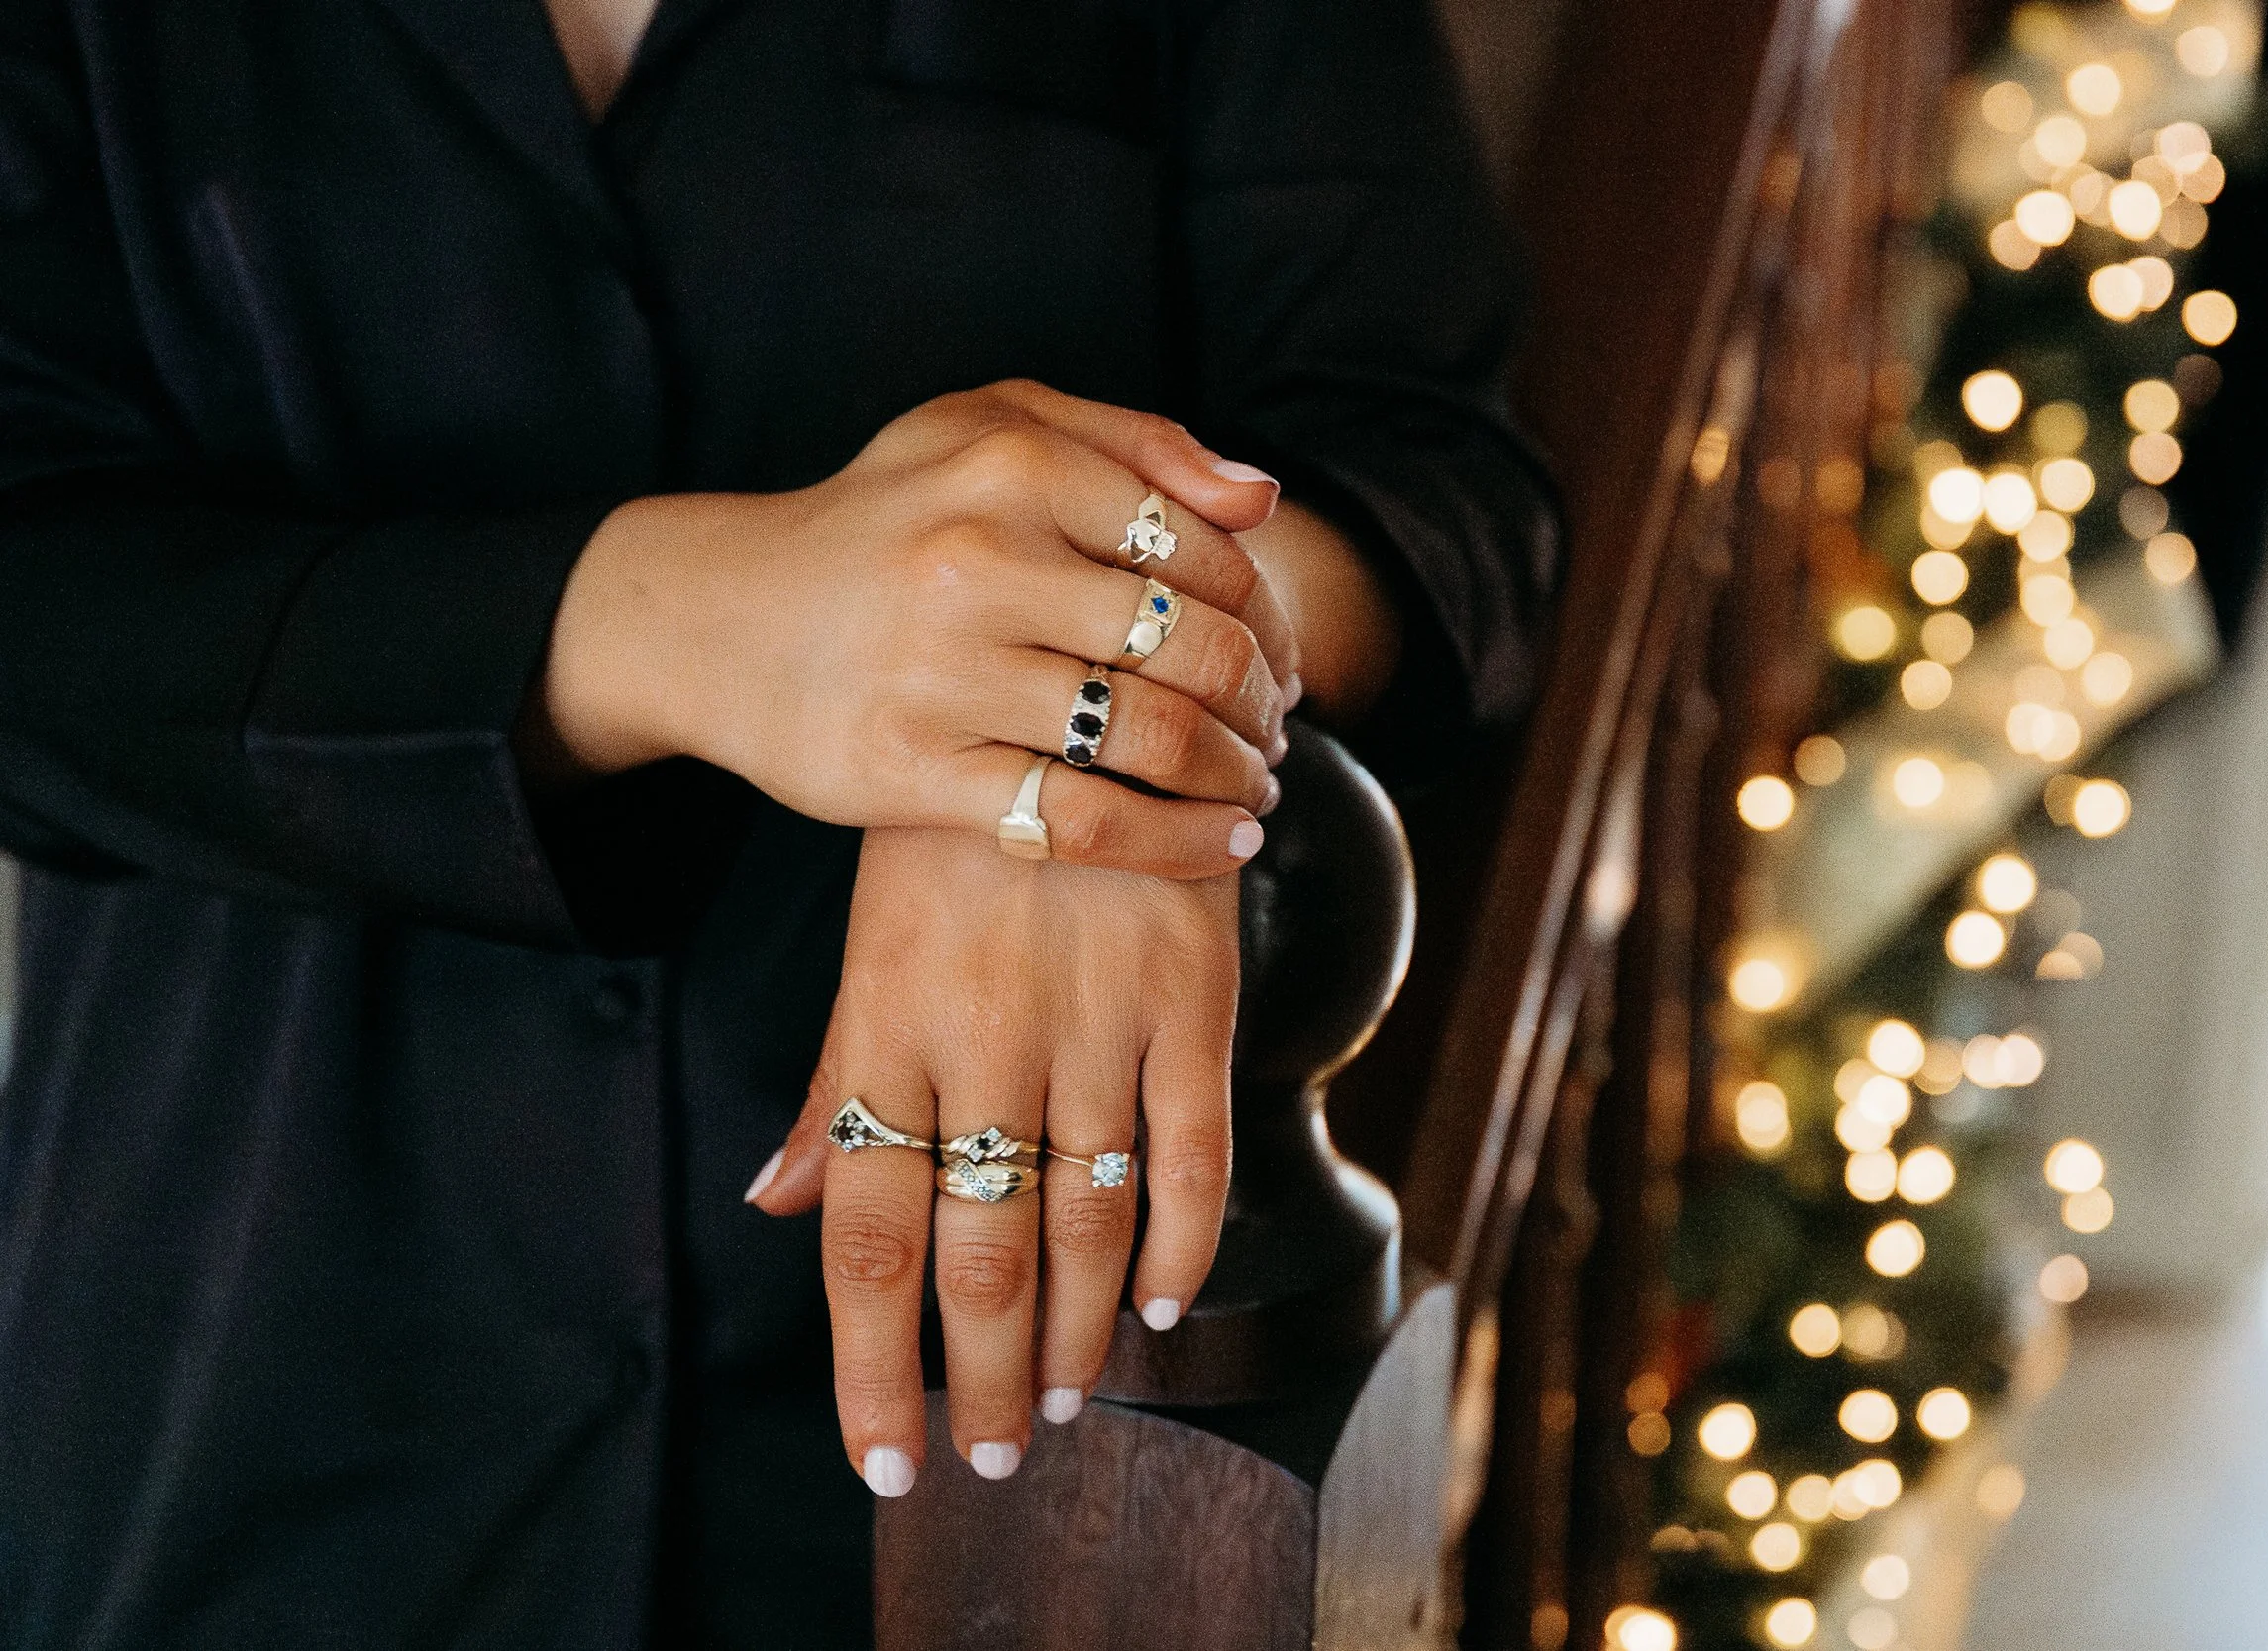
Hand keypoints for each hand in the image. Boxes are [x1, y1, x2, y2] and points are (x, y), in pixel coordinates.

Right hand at [539, 381, 1305, 878]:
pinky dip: (1176, 843)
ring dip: (1236, 776)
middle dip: (1263, 703)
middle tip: (1275, 729)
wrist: (718, 617)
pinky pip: (1084, 821)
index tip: (1280, 658)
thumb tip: (1262, 500)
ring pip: (1154, 740)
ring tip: (1255, 786)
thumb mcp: (987, 428)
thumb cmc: (882, 519)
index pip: (1206, 555)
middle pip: (1195, 650)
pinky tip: (1222, 844)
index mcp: (1012, 468)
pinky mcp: (913, 772)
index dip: (1270, 618)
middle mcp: (979, 563)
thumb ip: (1133, 443)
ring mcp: (944, 673)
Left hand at [747, 825, 1238, 1491]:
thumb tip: (776, 1206)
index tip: (887, 1458)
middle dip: (989, 1380)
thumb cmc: (953, 843)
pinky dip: (1187, 1244)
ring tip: (1068, 1402)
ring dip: (1082, 1335)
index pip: (871, 1236)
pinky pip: (1197, 1151)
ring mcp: (1098, 1019)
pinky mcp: (1192, 995)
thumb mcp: (871, 949)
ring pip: (1092, 1223)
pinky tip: (1164, 1306)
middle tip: (998, 1455)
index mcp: (888, 1028)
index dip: (876, 1364)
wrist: (1079, 694)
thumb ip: (839, 1084)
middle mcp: (987, 1038)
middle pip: (984, 1255)